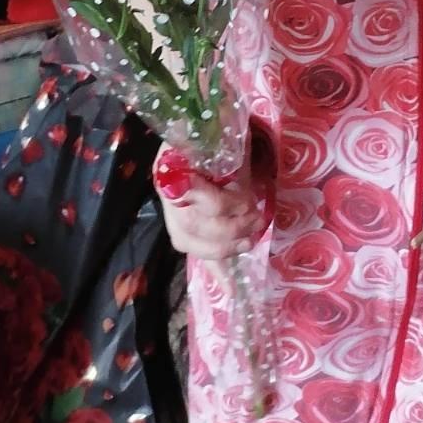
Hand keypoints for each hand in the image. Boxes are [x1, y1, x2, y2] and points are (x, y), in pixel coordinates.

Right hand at [153, 144, 264, 260]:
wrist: (202, 134)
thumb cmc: (215, 136)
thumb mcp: (222, 140)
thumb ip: (229, 157)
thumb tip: (241, 172)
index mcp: (170, 166)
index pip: (192, 195)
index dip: (222, 204)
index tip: (248, 201)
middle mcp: (166, 193)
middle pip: (192, 224)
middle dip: (229, 228)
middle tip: (256, 220)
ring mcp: (172, 213)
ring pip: (191, 242)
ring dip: (225, 247)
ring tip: (250, 238)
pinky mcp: (184, 228)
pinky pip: (196, 252)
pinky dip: (215, 271)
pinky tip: (229, 287)